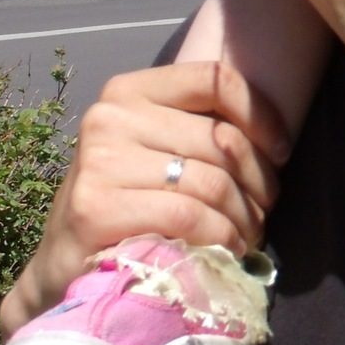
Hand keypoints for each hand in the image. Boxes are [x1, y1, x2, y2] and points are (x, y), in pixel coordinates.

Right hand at [1, 63, 287, 337]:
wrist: (62, 265)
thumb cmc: (124, 204)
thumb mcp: (153, 150)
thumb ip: (195, 129)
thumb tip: (275, 136)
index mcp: (127, 92)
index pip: (214, 78)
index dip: (261, 112)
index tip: (282, 151)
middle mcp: (109, 118)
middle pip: (221, 139)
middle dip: (259, 181)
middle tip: (265, 211)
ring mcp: (99, 162)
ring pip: (211, 182)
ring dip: (245, 217)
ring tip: (249, 236)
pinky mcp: (96, 208)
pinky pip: (189, 216)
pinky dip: (221, 237)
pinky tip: (227, 250)